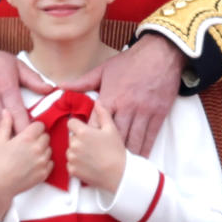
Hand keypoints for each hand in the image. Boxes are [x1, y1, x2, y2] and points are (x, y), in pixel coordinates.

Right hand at [0, 36, 51, 156]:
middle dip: (11, 142)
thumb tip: (50, 90)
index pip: (18, 113)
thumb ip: (32, 78)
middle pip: (2, 125)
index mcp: (5, 86)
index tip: (32, 141)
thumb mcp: (14, 63)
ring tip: (3, 158)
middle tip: (20, 155)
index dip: (25, 129)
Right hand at [0, 111, 51, 220]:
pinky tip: (34, 163)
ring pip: (49, 149)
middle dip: (39, 138)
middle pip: (46, 136)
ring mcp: (42, 161)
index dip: (34, 128)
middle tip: (29, 144)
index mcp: (27, 138)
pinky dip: (45, 162)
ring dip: (43, 149)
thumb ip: (6, 124)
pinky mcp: (44, 173)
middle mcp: (37, 148)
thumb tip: (6, 111)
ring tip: (31, 154)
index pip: (40, 125)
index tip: (30, 132)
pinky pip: (51, 162)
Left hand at [64, 34, 184, 155]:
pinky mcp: (158, 113)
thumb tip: (61, 87)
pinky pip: (150, 135)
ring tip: (119, 167)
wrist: (160, 54)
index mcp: (110, 97)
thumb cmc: (130, 61)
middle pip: (113, 136)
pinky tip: (140, 158)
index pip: (95, 124)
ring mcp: (143, 111)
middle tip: (100, 162)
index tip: (85, 148)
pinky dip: (145, 148)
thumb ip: (83, 82)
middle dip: (106, 151)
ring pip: (133, 139)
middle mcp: (126, 107)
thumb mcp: (104, 69)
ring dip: (126, 154)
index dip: (90, 138)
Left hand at [66, 102, 124, 192]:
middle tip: (92, 145)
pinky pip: (70, 164)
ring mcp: (72, 158)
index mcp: (82, 132)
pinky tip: (89, 164)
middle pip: (71, 137)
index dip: (78, 125)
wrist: (119, 174)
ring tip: (91, 156)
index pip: (71, 123)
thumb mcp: (111, 129)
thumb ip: (102, 113)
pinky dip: (76, 164)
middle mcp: (74, 144)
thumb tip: (97, 102)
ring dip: (77, 152)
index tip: (86, 131)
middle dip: (79, 139)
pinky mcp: (72, 170)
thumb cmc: (116, 151)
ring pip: (70, 151)